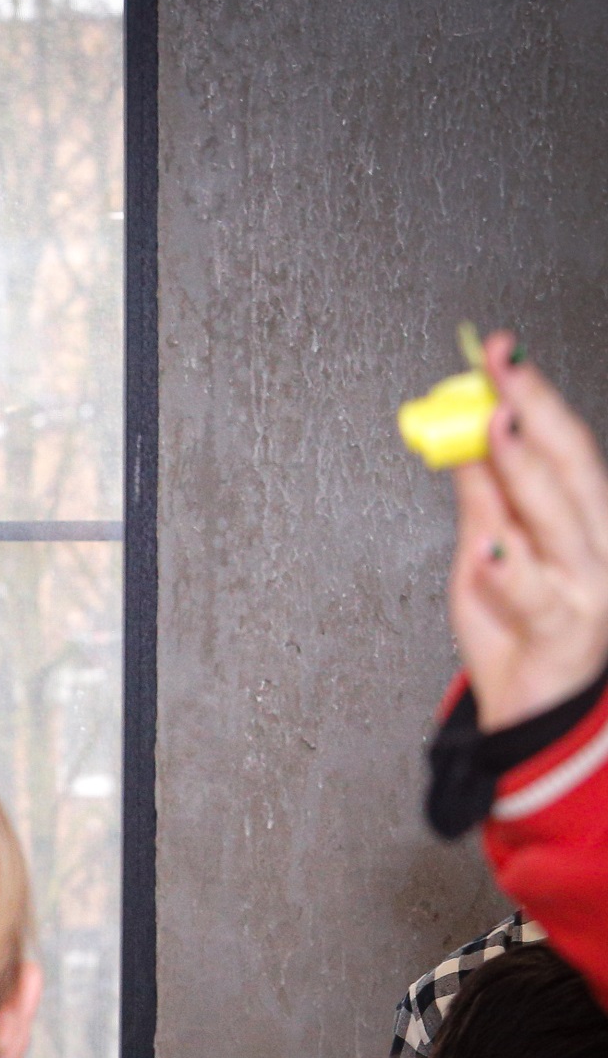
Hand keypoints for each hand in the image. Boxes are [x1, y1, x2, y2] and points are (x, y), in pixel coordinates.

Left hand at [450, 332, 607, 729]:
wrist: (529, 708)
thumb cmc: (515, 628)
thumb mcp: (487, 546)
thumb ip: (480, 493)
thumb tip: (462, 432)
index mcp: (580, 519)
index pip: (559, 442)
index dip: (531, 392)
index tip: (497, 350)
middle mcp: (594, 546)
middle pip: (569, 467)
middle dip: (534, 409)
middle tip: (500, 365)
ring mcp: (586, 589)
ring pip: (561, 521)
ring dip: (526, 469)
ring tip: (495, 428)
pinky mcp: (565, 632)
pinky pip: (540, 597)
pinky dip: (515, 571)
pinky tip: (494, 547)